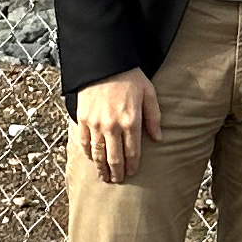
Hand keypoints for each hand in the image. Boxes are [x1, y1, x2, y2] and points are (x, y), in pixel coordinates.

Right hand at [76, 68, 161, 183]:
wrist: (104, 62)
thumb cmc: (129, 76)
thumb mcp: (149, 93)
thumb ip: (154, 117)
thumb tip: (158, 139)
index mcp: (131, 121)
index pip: (132, 153)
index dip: (132, 166)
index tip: (132, 172)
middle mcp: (112, 126)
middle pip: (114, 158)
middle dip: (117, 173)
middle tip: (118, 180)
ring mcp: (95, 124)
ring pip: (98, 155)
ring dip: (101, 168)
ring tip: (104, 177)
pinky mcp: (83, 119)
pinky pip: (84, 143)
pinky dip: (88, 154)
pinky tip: (92, 159)